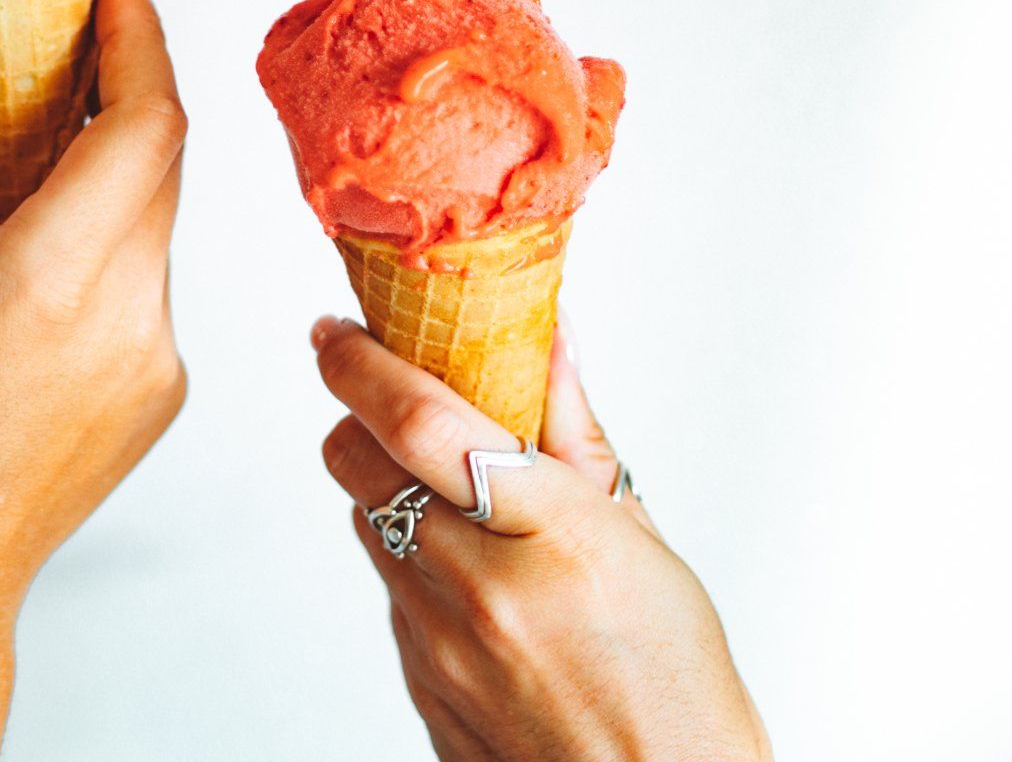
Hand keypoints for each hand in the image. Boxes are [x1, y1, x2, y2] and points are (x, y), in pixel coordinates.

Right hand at [0, 0, 186, 761]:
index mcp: (49, 284)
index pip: (144, 127)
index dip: (141, 40)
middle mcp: (127, 319)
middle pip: (159, 161)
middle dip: (124, 86)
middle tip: (64, 37)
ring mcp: (157, 358)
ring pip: (155, 219)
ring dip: (105, 169)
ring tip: (13, 176)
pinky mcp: (164, 386)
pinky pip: (148, 277)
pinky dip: (105, 240)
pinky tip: (28, 265)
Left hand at [315, 318, 769, 760]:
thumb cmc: (674, 681)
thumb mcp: (643, 540)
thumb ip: (576, 435)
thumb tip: (544, 339)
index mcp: (551, 535)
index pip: (419, 423)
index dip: (360, 364)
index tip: (337, 331)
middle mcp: (479, 586)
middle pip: (357, 464)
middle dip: (358, 417)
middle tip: (387, 398)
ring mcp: (436, 641)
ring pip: (364, 521)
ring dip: (388, 488)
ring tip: (452, 494)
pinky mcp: (415, 680)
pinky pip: (388, 589)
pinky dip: (413, 560)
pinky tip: (472, 575)